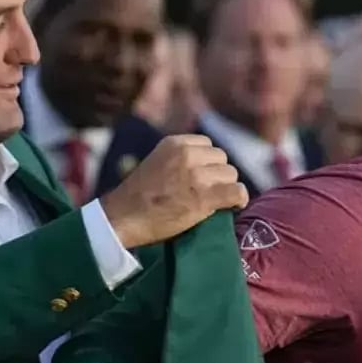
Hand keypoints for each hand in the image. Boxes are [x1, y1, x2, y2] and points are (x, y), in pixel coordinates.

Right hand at [100, 135, 248, 249]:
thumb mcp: (157, 162)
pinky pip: (237, 192)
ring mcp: (197, 176)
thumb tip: (207, 167)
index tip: (203, 176)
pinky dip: (238, 199)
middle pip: (222, 159)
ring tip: (214, 201)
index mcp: (175, 144)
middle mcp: (188, 155)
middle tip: (208, 191)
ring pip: (231, 175)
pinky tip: (234, 206)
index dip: (208, 163)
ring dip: (226, 188)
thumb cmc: (137, 196)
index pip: (208, 145)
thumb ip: (179, 159)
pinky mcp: (205, 198)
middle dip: (218, 175)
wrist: (123, 218)